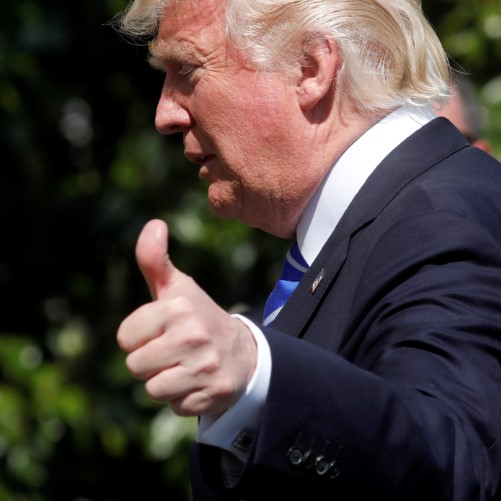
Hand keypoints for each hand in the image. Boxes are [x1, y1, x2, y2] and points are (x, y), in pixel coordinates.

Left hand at [117, 219, 256, 415]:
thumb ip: (155, 260)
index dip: (139, 337)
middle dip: (150, 363)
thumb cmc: (198, 319)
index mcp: (180, 307)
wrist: (245, 353)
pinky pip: (175, 406)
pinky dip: (183, 399)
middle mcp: (194, 335)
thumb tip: (154, 223)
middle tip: (175, 352)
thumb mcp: (178, 289)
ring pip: (152, 389)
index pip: (126, 338)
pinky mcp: (214, 393)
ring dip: (164, 383)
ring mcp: (206, 366)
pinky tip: (198, 383)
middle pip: (135, 366)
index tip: (162, 331)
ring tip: (185, 368)